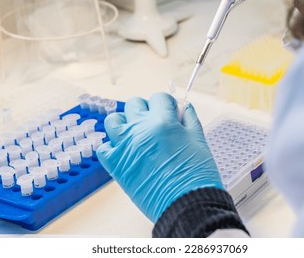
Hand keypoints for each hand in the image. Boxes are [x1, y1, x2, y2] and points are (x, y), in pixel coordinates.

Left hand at [96, 93, 223, 221]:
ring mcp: (124, 147)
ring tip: (136, 134)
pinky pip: (104, 148)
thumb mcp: (199, 140)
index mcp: (163, 122)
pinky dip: (113, 148)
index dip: (166, 104)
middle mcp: (140, 130)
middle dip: (146, 110)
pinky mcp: (115, 165)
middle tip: (154, 122)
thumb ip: (189, 119)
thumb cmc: (196, 176)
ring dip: (124, 123)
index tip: (169, 111)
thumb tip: (183, 107)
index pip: (158, 98)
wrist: (186, 205)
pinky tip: (126, 152)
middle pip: (134, 104)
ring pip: (113, 121)